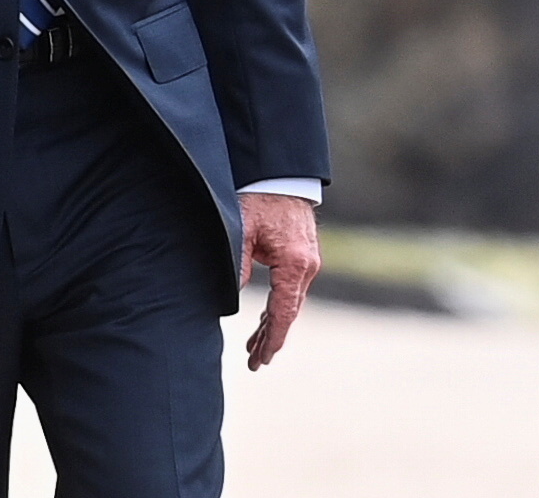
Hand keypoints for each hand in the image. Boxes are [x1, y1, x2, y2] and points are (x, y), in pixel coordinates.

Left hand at [239, 192, 320, 370]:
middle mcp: (307, 265)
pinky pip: (292, 289)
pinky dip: (279, 306)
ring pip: (291, 302)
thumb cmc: (259, 200)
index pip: (284, 311)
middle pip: (289, 311)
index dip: (272, 338)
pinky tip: (264, 321)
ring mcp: (308, 261)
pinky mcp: (303, 256)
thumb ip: (237, 267)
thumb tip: (230, 301)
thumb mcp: (241, 232)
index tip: (262, 360)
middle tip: (254, 363)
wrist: (282, 175)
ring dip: (273, 324)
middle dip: (271, 338)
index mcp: (294, 263)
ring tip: (254, 348)